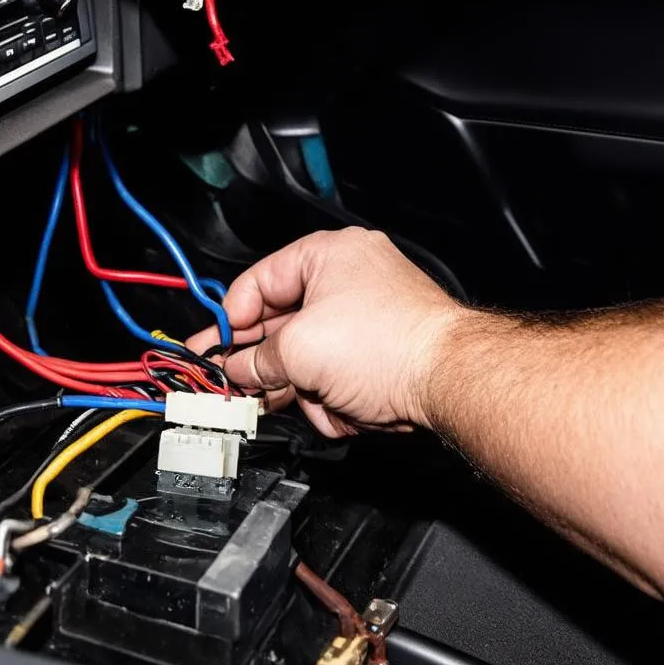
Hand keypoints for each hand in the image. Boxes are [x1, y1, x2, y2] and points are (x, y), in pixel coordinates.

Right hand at [187, 229, 462, 436]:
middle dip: (267, 363)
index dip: (232, 317)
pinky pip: (338, 373)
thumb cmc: (389, 344)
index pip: (260, 280)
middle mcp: (350, 278)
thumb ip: (257, 360)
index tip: (215, 347)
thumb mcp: (300, 351)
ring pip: (310, 357)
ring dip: (305, 388)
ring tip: (311, 401)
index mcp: (329, 254)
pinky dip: (335, 397)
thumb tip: (236, 370)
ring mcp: (368, 316)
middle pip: (284, 324)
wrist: (448, 379)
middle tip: (235, 384)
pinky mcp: (382, 351)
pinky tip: (345, 410)